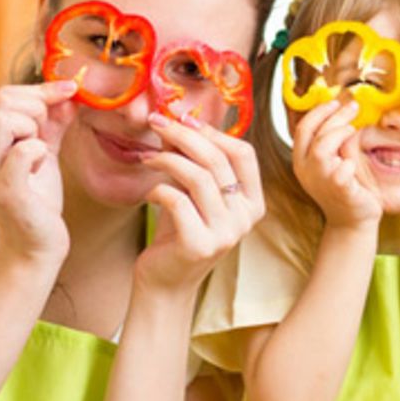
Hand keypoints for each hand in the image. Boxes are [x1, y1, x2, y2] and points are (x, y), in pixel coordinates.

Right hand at [0, 81, 78, 266]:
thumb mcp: (45, 151)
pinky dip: (40, 154)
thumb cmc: (38, 198)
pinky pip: (23, 152)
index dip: (41, 90)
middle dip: (36, 110)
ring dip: (33, 130)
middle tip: (46, 137)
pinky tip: (39, 170)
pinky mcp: (3, 190)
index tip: (70, 91)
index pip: (4, 94)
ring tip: (39, 154)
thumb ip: (53, 121)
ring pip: (4, 119)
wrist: (36, 244)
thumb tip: (67, 93)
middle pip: (2, 100)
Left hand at [135, 112, 265, 291]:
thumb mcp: (189, 191)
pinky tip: (149, 194)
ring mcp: (226, 234)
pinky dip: (158, 190)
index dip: (213, 132)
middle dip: (183, 135)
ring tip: (146, 158)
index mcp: (252, 203)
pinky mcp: (200, 246)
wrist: (165, 282)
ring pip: (199, 178)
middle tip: (156, 121)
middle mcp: (245, 219)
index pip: (244, 154)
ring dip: (167, 159)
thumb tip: (175, 119)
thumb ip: (189, 159)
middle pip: (218, 160)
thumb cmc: (177, 232)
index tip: (184, 118)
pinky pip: (177, 201)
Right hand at [291, 101, 381, 228]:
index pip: (303, 129)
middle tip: (353, 106)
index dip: (319, 111)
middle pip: (314, 134)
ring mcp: (321, 182)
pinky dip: (350, 162)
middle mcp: (306, 171)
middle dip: (335, 115)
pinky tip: (354, 163)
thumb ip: (331, 142)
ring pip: (322, 148)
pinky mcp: (339, 191)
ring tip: (352, 130)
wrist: (352, 221)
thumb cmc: (344, 189)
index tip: (336, 102)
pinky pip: (342, 170)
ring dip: (339, 134)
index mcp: (301, 161)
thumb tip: (341, 112)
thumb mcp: (332, 162)